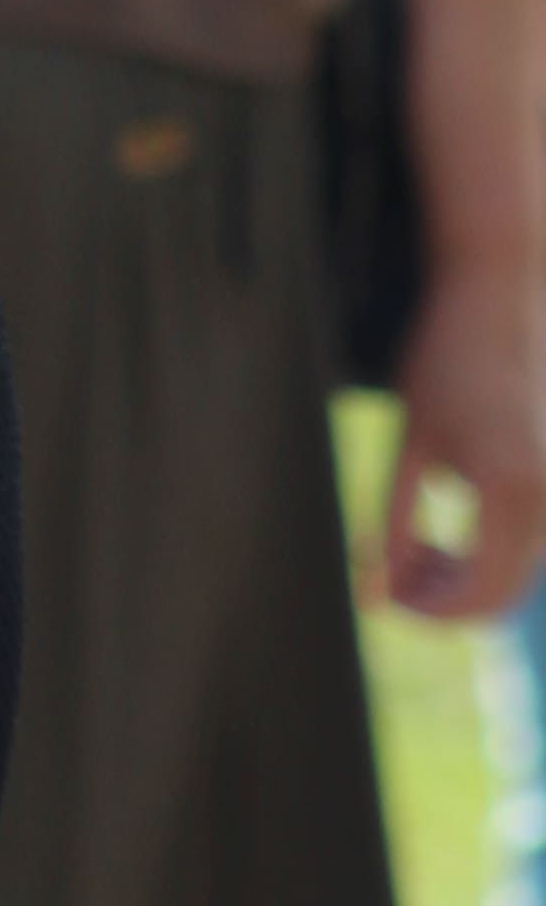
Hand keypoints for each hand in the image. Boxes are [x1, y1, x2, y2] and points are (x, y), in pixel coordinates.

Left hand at [386, 253, 545, 620]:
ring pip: (519, 573)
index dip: (428, 611)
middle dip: (445, 600)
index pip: (478, 594)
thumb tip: (376, 589)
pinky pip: (528, 544)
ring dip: (466, 578)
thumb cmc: (444, 356)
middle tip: (391, 579)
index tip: (384, 596)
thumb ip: (394, 518)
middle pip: (504, 594)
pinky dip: (488, 554)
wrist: (498, 293)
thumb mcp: (411, 440)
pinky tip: (445, 534)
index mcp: (510, 489)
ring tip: (414, 550)